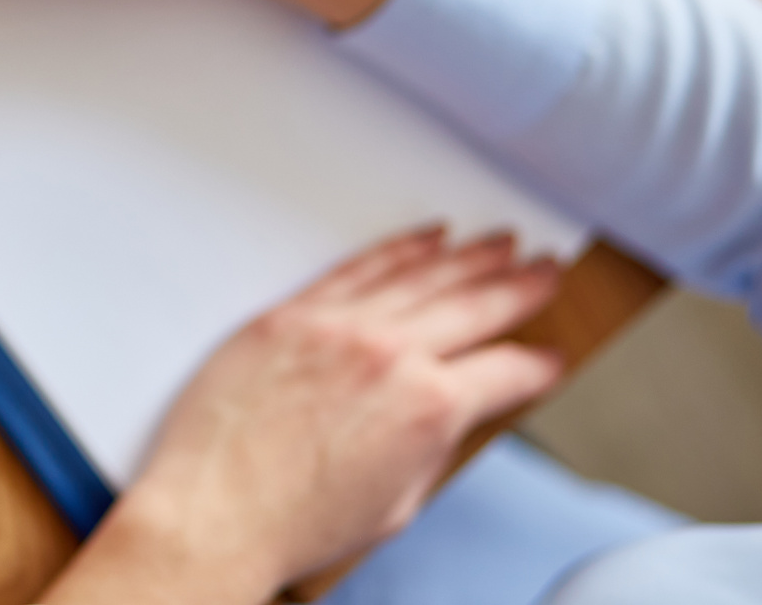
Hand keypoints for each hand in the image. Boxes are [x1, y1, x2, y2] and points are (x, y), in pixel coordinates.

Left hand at [40, 227, 563, 604]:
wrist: (212, 512)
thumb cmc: (292, 521)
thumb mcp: (397, 503)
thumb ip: (432, 448)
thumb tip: (449, 416)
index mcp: (428, 408)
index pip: (508, 371)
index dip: (538, 366)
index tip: (549, 359)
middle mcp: (388, 356)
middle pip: (474, 305)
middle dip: (519, 286)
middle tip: (547, 269)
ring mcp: (337, 327)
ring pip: (421, 275)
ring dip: (469, 256)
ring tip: (502, 243)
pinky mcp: (290, 314)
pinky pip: (357, 268)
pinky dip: (398, 249)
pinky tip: (427, 238)